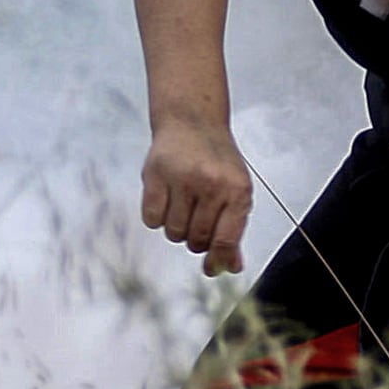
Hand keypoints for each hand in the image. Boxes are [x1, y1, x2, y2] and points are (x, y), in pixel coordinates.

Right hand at [141, 117, 251, 275]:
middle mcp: (211, 184)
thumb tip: (230, 266)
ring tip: (183, 205)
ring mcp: (181, 178)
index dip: (217, 260)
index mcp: (237, 189)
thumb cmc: (217, 160)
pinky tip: (166, 199)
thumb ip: (233, 229)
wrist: (193, 120)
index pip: (225, 239)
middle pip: (197, 240)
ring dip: (176, 227)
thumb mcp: (236, 190)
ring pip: (173, 233)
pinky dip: (157, 217)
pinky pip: (152, 219)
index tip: (211, 268)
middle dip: (196, 238)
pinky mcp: (155, 175)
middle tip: (197, 219)